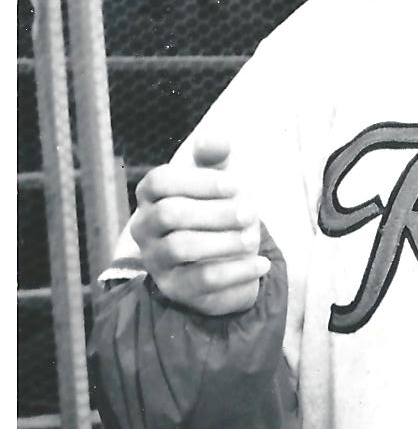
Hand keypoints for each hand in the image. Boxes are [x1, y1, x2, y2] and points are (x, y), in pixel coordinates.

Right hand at [126, 141, 268, 315]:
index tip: (236, 185)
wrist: (223, 265)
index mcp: (150, 197)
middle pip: (171, 214)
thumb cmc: (216, 215)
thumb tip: (217, 139)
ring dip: (225, 240)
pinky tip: (262, 264)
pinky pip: (203, 280)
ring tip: (254, 238)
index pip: (161, 181)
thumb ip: (215, 162)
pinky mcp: (176, 288)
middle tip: (252, 213)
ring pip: (183, 247)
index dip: (200, 181)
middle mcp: (144, 228)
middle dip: (217, 212)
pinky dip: (238, 271)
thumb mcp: (217, 185)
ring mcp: (157, 260)